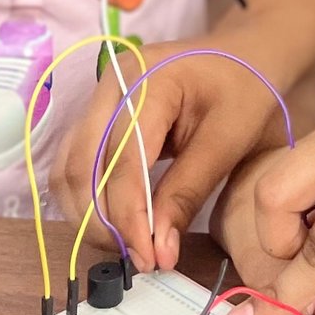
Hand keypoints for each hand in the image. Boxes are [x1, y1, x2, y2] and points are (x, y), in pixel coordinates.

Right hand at [53, 24, 290, 273]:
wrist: (246, 53)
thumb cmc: (245, 89)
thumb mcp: (228, 140)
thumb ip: (188, 194)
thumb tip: (157, 253)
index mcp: (147, 79)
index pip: (122, 161)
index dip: (129, 218)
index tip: (148, 260)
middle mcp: (110, 83)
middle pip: (80, 166)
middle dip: (101, 222)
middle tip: (137, 259)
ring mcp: (99, 96)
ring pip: (69, 168)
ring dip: (89, 215)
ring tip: (128, 246)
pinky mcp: (98, 113)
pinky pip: (78, 162)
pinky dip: (90, 199)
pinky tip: (118, 223)